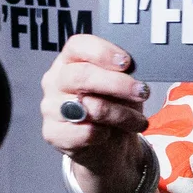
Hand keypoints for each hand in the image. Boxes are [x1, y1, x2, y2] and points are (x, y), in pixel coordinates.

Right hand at [41, 34, 150, 192]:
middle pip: (82, 75)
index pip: (78, 46)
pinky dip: (105, 134)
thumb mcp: (120, 85)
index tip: (126, 63)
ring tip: (137, 120)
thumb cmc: (112, 107)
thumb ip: (121, 74)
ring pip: (89, 106)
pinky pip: (85, 132)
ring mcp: (51, 107)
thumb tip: (134, 72)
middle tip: (142, 92)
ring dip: (121, 114)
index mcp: (69, 61)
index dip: (103, 52)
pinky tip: (110, 134)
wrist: (105, 145)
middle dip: (118, 84)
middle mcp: (55, 80)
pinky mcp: (53, 133)